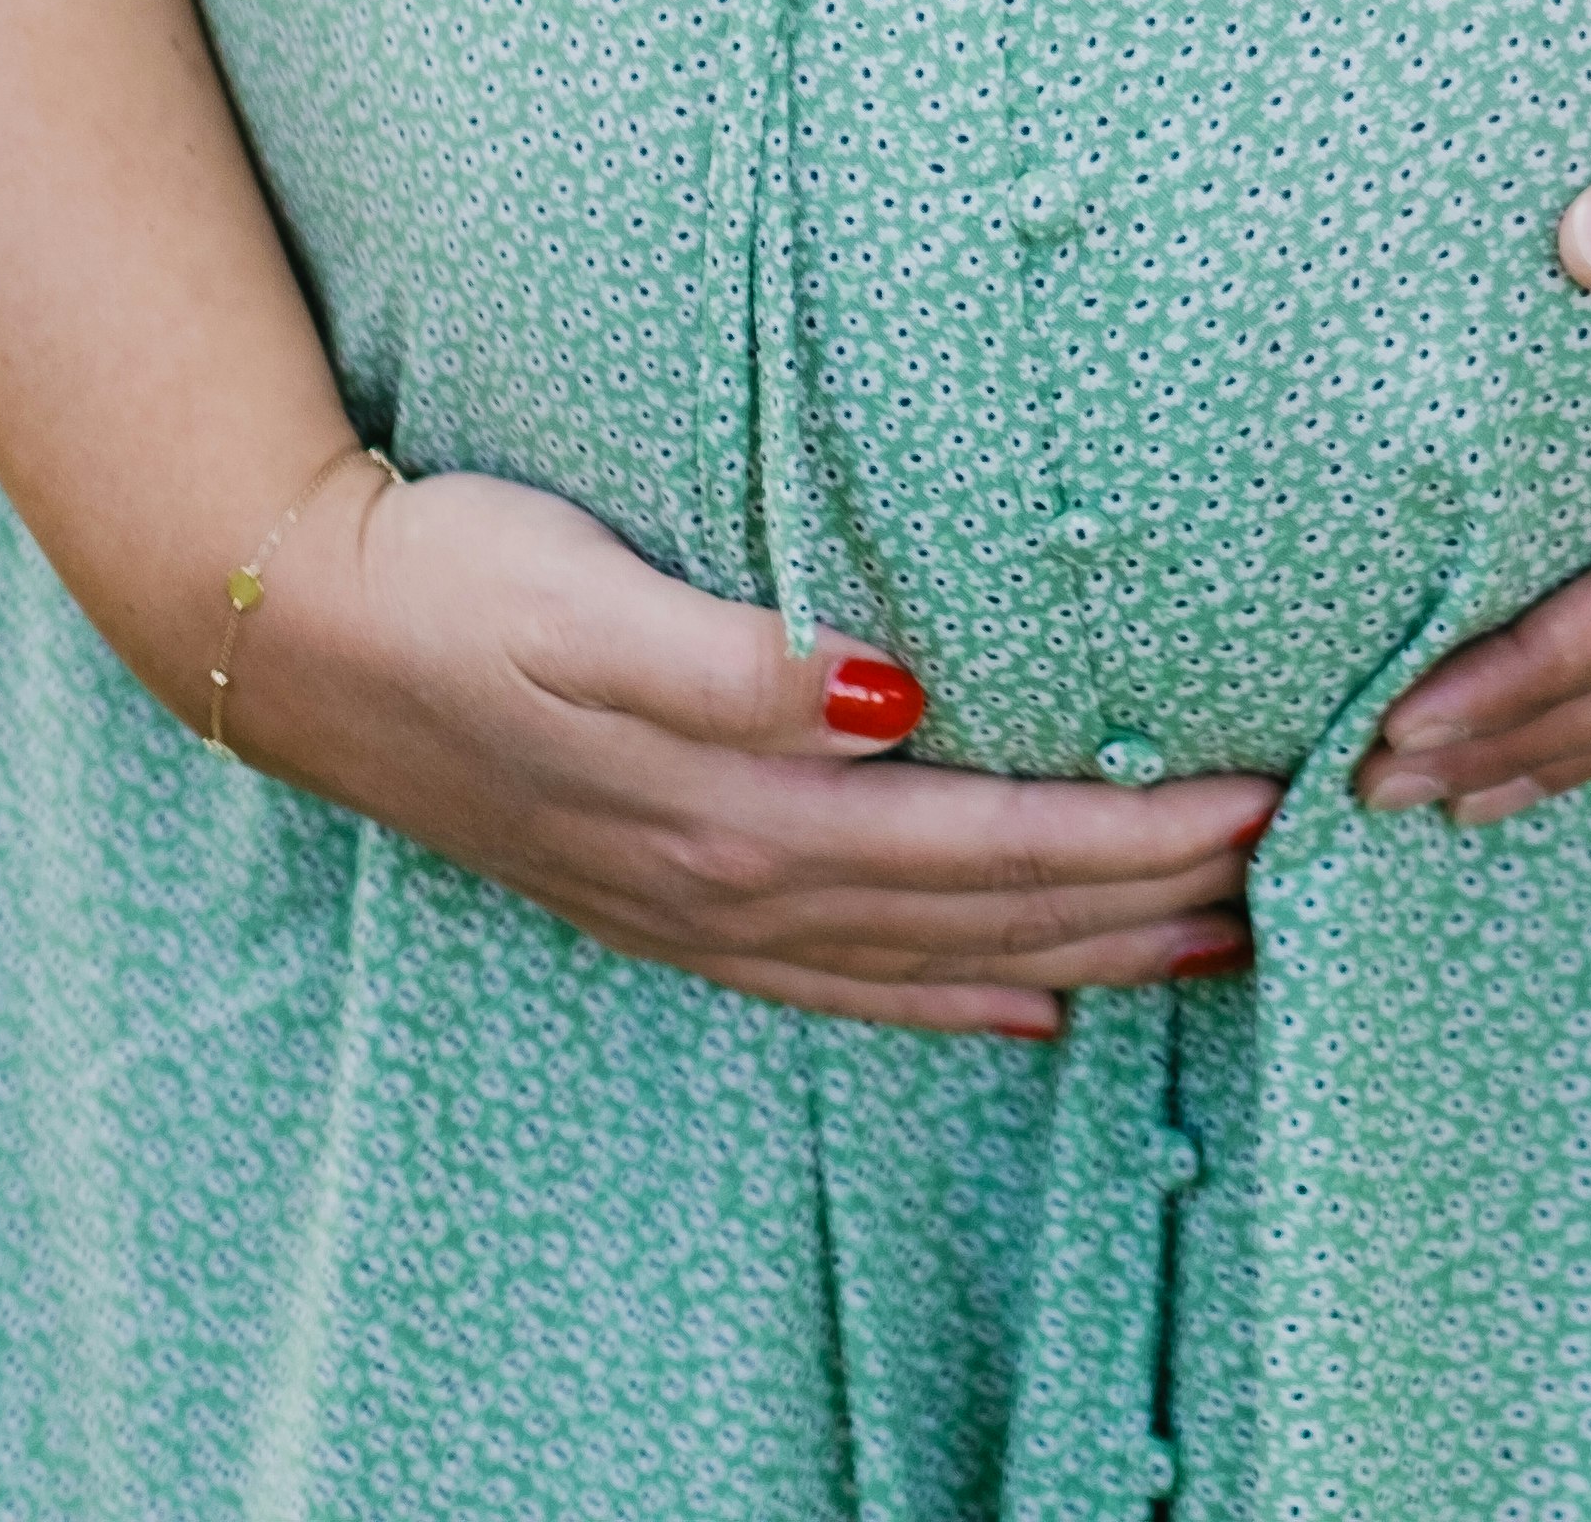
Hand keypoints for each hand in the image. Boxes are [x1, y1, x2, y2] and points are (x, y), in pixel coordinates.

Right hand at [240, 457, 1282, 1038]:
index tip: (1268, 792)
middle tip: (1302, 865)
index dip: (1136, 831)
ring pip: (938, 963)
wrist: (288, 633)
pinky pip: (843, 986)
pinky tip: (1029, 1014)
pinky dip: (951, 1006)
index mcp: (741, 807)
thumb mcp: (585, 596)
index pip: (993, 842)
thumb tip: (890, 694)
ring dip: (1086, 957)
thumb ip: (731, 659)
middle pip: (992, 916)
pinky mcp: (663, 904)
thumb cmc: (455, 576)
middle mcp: (737, 881)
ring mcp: (698, 909)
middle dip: (1153, 899)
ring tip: (1220, 943)